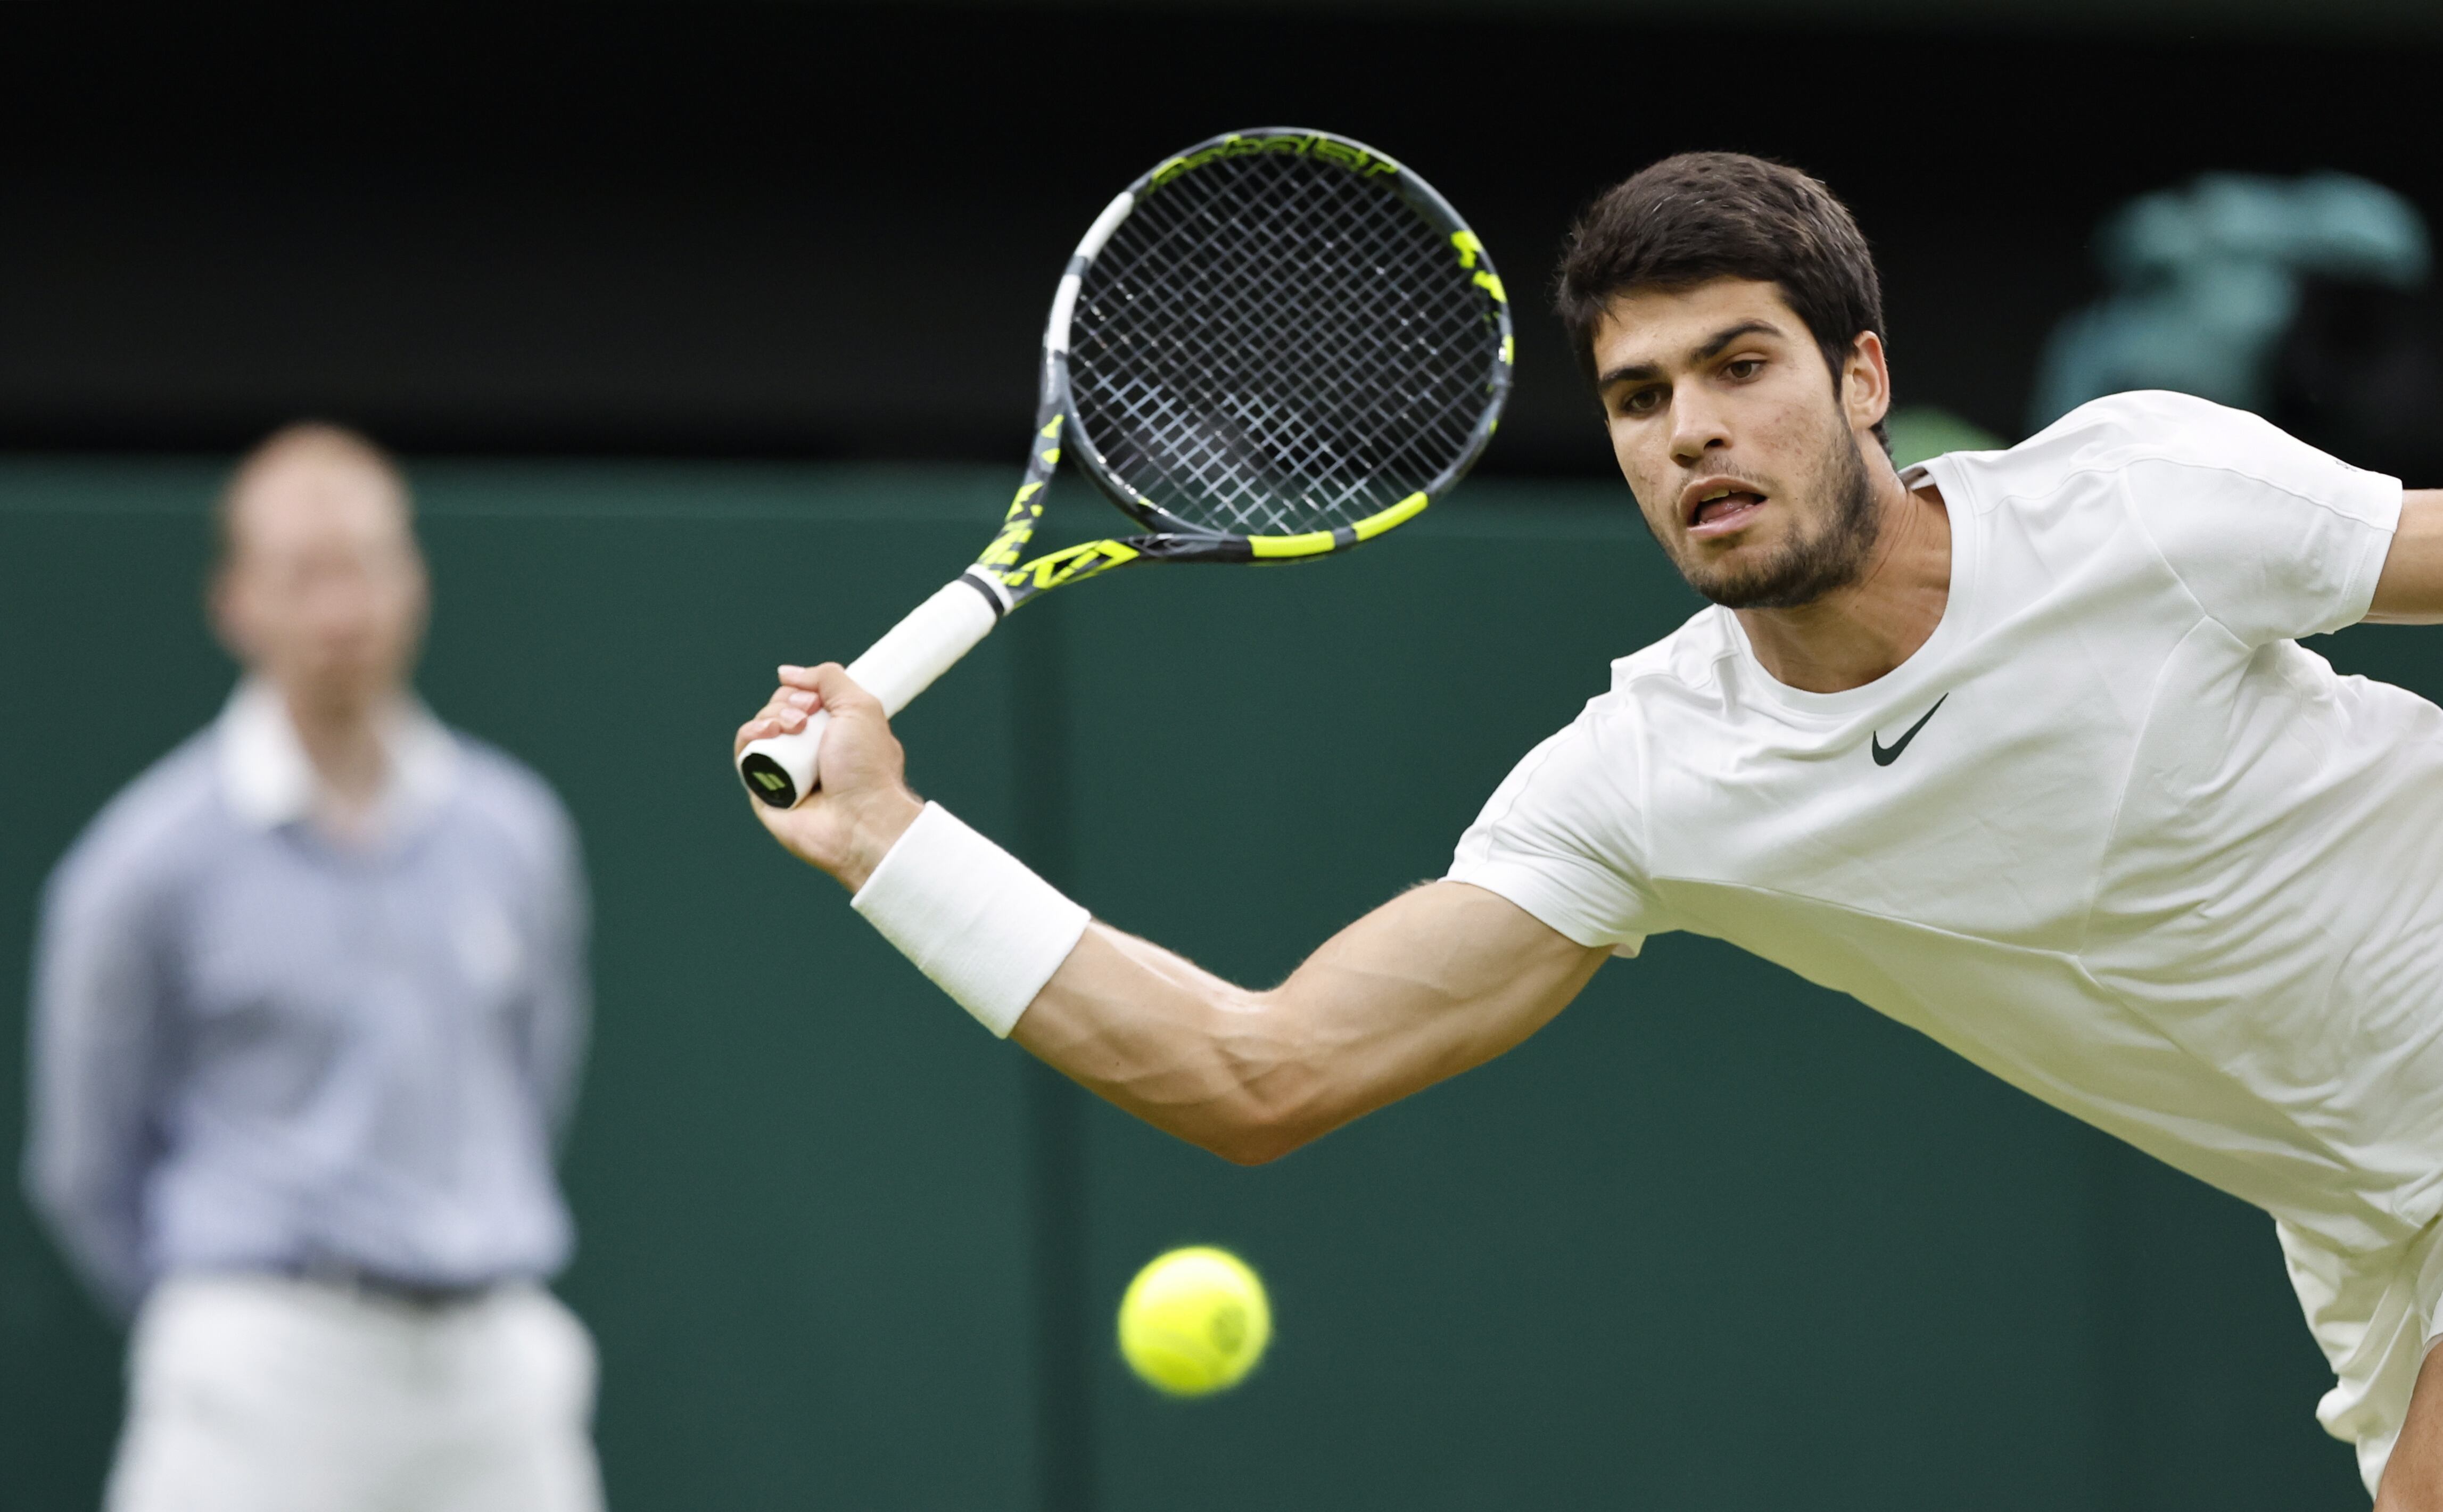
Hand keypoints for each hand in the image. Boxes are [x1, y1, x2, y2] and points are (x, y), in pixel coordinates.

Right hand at [735, 664, 923, 890]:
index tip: (816, 700)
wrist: (862, 819)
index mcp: (833, 734)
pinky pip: (744, 754)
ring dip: (769, 716)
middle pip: (777, 710)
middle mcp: (808, 752)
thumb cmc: (868, 768)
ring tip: (791, 727)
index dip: (802, 691)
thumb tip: (787, 672)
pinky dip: (749, 735)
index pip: (802, 699)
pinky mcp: (763, 790)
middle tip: (806, 717)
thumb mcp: (860, 707)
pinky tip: (767, 733)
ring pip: (759, 729)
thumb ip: (829, 678)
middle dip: (786, 703)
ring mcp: (785, 771)